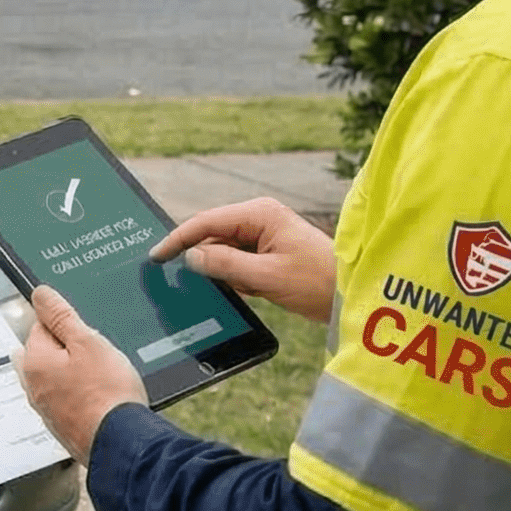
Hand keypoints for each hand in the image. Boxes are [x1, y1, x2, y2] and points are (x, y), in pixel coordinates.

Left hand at [16, 286, 143, 462]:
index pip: (41, 326)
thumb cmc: (108, 393)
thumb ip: (61, 316)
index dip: (67, 325)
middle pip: (45, 353)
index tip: (86, 332)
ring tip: (101, 377)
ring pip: (55, 378)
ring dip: (72, 373)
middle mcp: (33, 386)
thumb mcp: (88, 342)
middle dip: (65, 349)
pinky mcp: (63, 426)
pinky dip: (78, 395)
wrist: (123, 443)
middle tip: (95, 355)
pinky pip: (66, 400)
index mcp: (34, 361)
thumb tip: (40, 294)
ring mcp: (46, 409)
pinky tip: (99, 398)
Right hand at [152, 198, 335, 322]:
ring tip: (245, 288)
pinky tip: (251, 290)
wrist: (353, 295)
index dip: (178, 239)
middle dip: (204, 259)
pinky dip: (237, 277)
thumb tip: (191, 257)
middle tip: (193, 280)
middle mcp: (259, 219)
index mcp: (259, 214)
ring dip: (225, 272)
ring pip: (225, 252)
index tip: (156, 256)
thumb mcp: (267, 277)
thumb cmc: (318, 282)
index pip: (206, 222)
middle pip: (213, 236)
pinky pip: (239, 261)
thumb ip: (225, 265)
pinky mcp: (269, 252)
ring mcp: (264, 235)